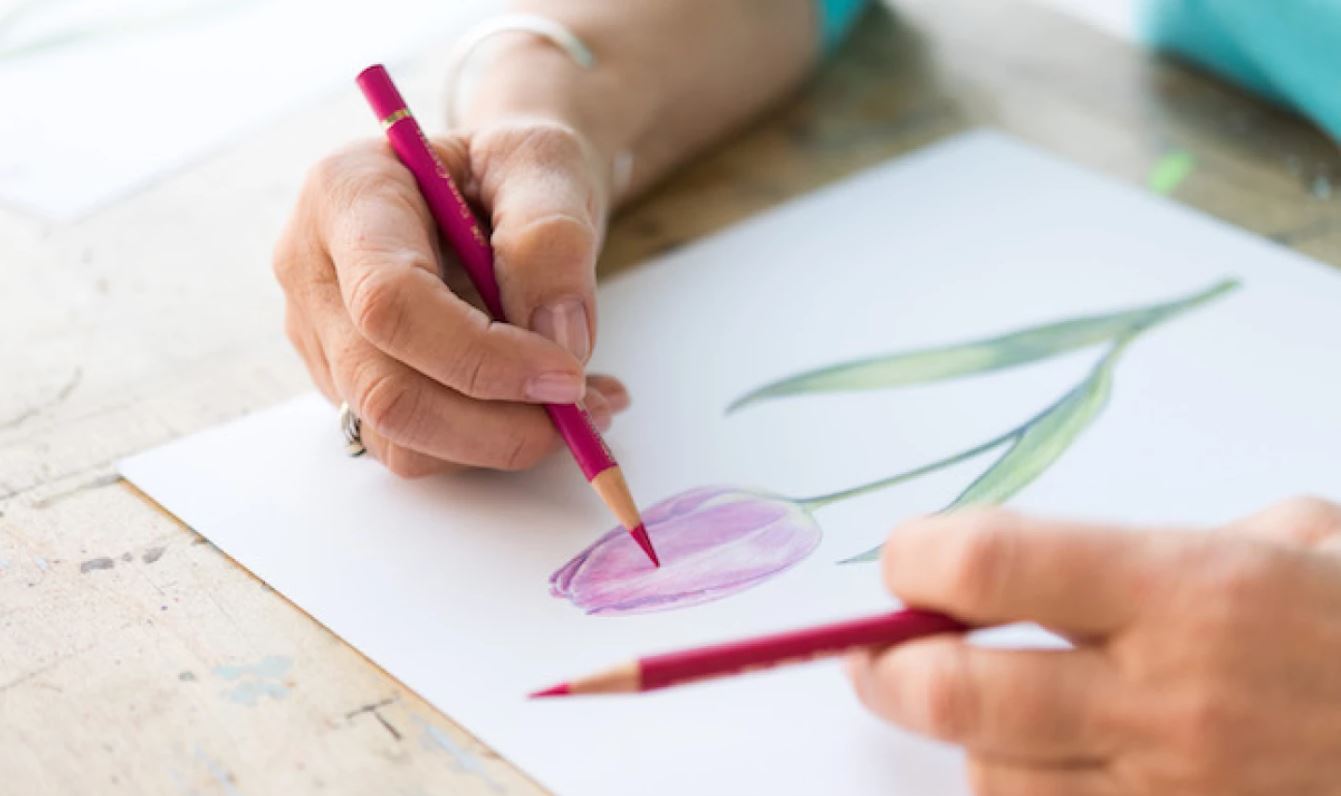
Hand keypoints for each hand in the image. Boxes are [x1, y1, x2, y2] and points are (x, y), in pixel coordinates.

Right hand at [275, 119, 626, 475]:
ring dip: (500, 442)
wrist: (499, 185)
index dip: (480, 356)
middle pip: (383, 388)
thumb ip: (552, 237)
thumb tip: (557, 340)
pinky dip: (491, 444)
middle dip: (493, 424)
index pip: (389, 302)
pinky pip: (416, 445)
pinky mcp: (349, 383)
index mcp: (345, 194)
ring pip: (396, 435)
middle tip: (584, 414)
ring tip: (586, 403)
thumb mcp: (546, 164)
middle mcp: (313, 269)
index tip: (565, 375)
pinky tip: (549, 405)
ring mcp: (322, 335)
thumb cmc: (514, 167)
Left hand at [848, 497, 1340, 794]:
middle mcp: (1169, 699)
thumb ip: (1174, 542)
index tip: (908, 560)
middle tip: (876, 651)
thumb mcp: (1305, 542)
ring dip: (967, 743)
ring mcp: (1175, 794)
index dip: (919, 559)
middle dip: (887, 669)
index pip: (992, 567)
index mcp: (1192, 591)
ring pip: (993, 781)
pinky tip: (1050, 766)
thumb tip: (1042, 562)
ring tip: (984, 709)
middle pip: (956, 694)